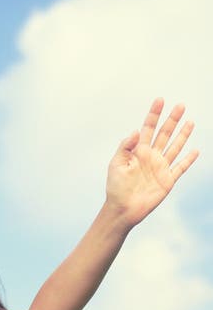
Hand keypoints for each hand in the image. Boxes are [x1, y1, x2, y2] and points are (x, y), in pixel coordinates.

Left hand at [105, 98, 198, 227]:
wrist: (122, 209)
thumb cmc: (116, 188)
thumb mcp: (116, 164)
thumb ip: (125, 146)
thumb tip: (136, 131)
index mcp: (138, 151)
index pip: (148, 128)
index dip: (154, 114)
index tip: (160, 100)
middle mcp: (151, 157)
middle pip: (164, 134)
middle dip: (172, 120)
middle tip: (180, 105)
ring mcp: (160, 168)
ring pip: (174, 147)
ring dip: (183, 135)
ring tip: (189, 121)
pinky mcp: (167, 180)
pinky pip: (180, 168)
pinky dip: (188, 160)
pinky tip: (195, 151)